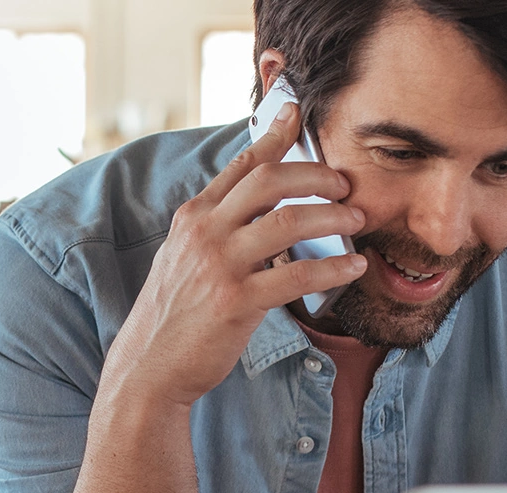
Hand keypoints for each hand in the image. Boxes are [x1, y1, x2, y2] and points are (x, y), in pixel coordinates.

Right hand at [98, 102, 367, 407]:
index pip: (241, 165)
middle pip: (270, 181)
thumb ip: (218, 229)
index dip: (272, 136)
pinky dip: (333, 269)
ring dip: (332, 217)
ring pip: (288, 222)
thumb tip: (265, 212)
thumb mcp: (184, 258)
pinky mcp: (235, 302)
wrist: (149, 367)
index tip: (295, 112)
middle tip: (345, 184)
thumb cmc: (175, 315)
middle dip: (316, 175)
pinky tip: (353, 268)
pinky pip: (296, 275)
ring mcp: (219, 265)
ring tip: (357, 221)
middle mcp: (204, 232)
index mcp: (193, 217)